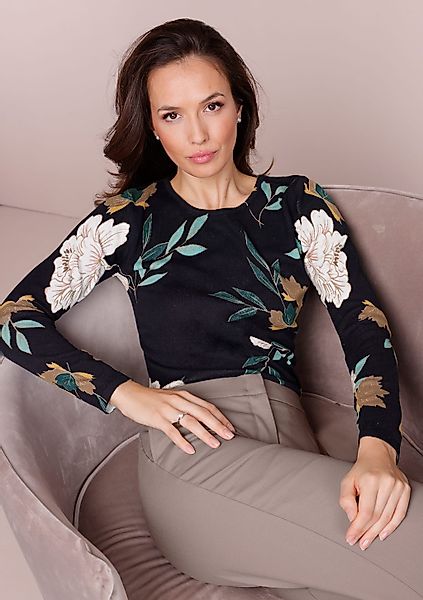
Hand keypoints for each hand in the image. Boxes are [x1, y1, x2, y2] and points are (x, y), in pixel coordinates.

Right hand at [109, 379, 235, 453]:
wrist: (130, 394)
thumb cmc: (151, 399)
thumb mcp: (172, 399)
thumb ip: (185, 406)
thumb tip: (200, 419)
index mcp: (184, 396)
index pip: (207, 406)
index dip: (220, 417)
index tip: (230, 427)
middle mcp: (179, 401)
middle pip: (203, 413)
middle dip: (218, 425)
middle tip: (230, 436)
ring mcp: (168, 409)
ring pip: (191, 422)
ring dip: (205, 434)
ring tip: (215, 444)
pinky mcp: (158, 418)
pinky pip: (172, 431)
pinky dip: (182, 441)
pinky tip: (190, 449)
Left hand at [338, 436, 410, 549]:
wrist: (378, 455)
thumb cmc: (361, 470)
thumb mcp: (347, 481)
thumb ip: (345, 500)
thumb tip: (351, 518)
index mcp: (370, 480)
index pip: (365, 511)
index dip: (357, 527)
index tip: (351, 537)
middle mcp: (386, 483)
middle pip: (377, 516)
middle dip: (366, 532)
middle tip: (360, 542)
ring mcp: (398, 486)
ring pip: (388, 517)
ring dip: (377, 532)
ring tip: (368, 540)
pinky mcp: (405, 489)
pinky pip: (400, 513)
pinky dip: (392, 526)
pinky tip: (383, 534)